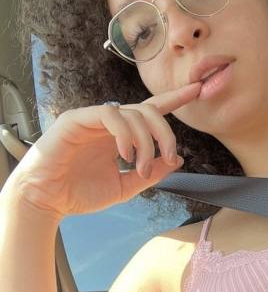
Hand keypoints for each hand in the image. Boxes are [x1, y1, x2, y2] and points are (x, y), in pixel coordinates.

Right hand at [7, 82, 201, 218]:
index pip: (152, 111)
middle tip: (168, 157)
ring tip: (140, 166)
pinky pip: (110, 115)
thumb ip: (152, 173)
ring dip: (146, 141)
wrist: (46, 201)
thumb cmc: (80, 194)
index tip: (198, 90)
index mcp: (121, 136)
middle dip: (166, 133)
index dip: (175, 99)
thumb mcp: (126, 187)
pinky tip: (125, 154)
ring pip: (134, 113)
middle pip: (149, 110)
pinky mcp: (77, 119)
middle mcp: (109, 124)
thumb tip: (178, 159)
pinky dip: (125, 134)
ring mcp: (93, 119)